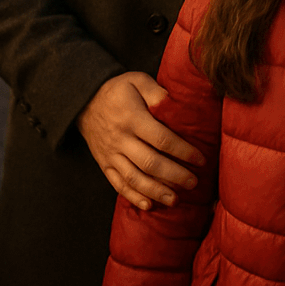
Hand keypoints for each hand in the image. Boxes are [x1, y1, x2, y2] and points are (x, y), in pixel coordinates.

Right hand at [77, 71, 204, 210]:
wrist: (84, 101)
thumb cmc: (118, 90)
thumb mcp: (137, 80)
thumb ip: (156, 92)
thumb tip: (177, 105)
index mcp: (132, 118)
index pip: (161, 139)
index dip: (182, 151)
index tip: (200, 159)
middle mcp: (121, 139)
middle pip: (150, 163)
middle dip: (174, 175)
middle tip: (194, 183)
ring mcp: (111, 154)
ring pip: (134, 178)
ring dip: (156, 191)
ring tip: (175, 200)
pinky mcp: (104, 164)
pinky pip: (118, 184)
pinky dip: (133, 196)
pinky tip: (148, 205)